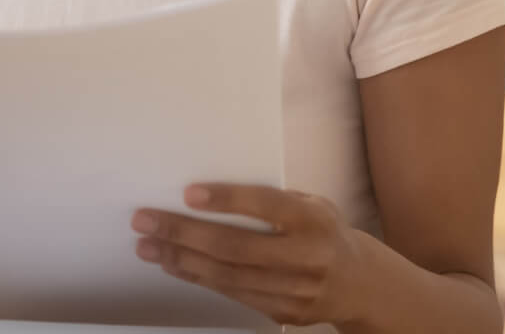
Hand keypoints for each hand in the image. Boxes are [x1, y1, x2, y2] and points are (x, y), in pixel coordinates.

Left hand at [132, 183, 374, 327]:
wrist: (358, 283)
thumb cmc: (322, 230)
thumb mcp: (311, 203)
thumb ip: (271, 199)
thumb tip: (209, 192)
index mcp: (313, 219)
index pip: (266, 206)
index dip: (227, 200)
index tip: (188, 194)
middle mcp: (307, 256)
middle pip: (236, 247)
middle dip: (184, 234)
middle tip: (145, 221)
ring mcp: (295, 290)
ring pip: (228, 276)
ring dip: (181, 260)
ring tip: (148, 245)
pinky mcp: (284, 313)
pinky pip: (233, 295)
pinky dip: (199, 279)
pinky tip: (174, 265)